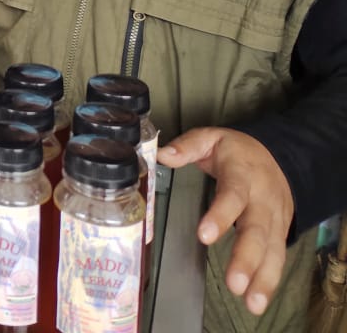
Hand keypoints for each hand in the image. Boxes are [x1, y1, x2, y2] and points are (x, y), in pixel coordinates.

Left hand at [158, 127, 293, 315]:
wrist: (278, 156)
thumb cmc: (237, 152)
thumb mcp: (211, 138)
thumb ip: (188, 146)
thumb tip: (162, 154)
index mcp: (242, 176)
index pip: (232, 196)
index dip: (220, 216)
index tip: (204, 236)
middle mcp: (262, 200)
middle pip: (256, 230)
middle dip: (246, 258)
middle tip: (234, 283)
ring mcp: (274, 219)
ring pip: (271, 249)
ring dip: (263, 278)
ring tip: (250, 302)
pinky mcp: (279, 232)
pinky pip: (277, 258)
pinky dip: (270, 281)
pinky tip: (258, 301)